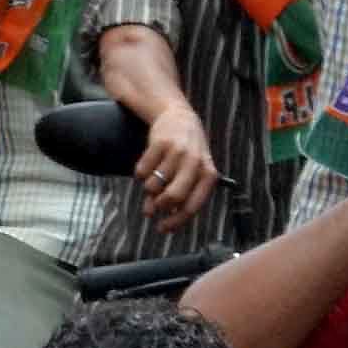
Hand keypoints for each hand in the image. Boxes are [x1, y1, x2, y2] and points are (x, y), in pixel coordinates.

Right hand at [135, 101, 219, 230]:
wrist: (179, 118)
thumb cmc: (187, 154)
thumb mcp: (192, 173)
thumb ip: (179, 195)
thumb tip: (154, 214)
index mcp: (208, 175)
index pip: (192, 206)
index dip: (176, 221)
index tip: (162, 229)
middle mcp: (195, 163)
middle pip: (173, 196)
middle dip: (160, 206)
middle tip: (152, 209)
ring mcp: (177, 152)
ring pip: (154, 184)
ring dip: (149, 189)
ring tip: (152, 183)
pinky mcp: (159, 142)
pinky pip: (141, 170)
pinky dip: (139, 175)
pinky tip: (146, 169)